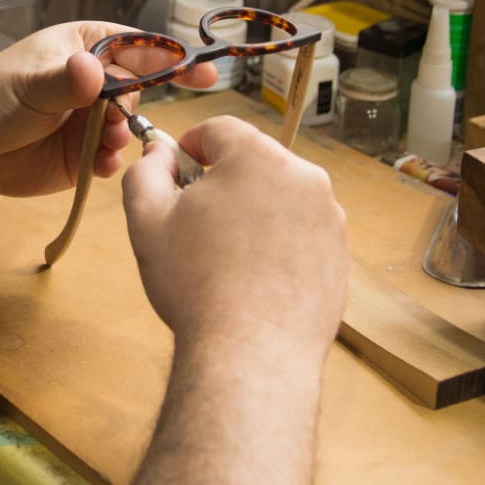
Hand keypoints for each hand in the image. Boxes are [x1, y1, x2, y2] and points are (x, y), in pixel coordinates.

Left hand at [0, 22, 215, 196]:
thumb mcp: (28, 85)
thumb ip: (63, 81)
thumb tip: (93, 70)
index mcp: (87, 46)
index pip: (139, 47)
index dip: (173, 58)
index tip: (204, 72)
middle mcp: (96, 81)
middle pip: (140, 89)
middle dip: (135, 107)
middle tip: (115, 123)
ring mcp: (91, 118)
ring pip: (129, 126)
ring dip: (123, 136)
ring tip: (103, 145)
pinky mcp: (84, 154)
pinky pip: (113, 157)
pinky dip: (112, 162)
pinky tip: (98, 165)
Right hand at [121, 116, 346, 351]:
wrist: (251, 355)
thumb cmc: (196, 285)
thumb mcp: (147, 219)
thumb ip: (145, 170)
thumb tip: (159, 152)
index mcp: (258, 158)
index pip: (220, 129)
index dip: (191, 145)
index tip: (177, 170)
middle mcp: (304, 178)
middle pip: (254, 162)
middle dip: (224, 182)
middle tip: (196, 222)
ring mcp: (329, 218)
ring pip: (279, 198)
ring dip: (252, 213)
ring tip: (225, 257)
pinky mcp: (339, 254)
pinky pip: (301, 232)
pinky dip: (277, 244)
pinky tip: (253, 278)